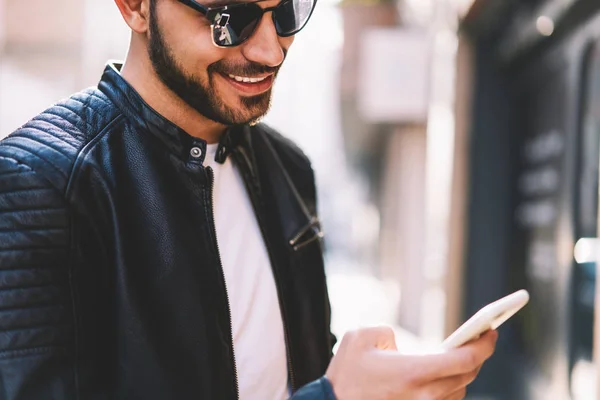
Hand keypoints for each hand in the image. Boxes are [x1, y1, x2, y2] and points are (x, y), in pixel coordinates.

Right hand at [325, 327, 497, 399]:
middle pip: (467, 376)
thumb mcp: (360, 337)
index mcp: (414, 371)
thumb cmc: (344, 374)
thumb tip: (399, 344)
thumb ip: (386, 332)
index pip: (465, 359)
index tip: (491, 333)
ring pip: (458, 392)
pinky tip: (444, 377)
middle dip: (478, 356)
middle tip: (481, 340)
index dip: (484, 345)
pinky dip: (450, 388)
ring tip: (462, 357)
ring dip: (464, 374)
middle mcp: (424, 394)